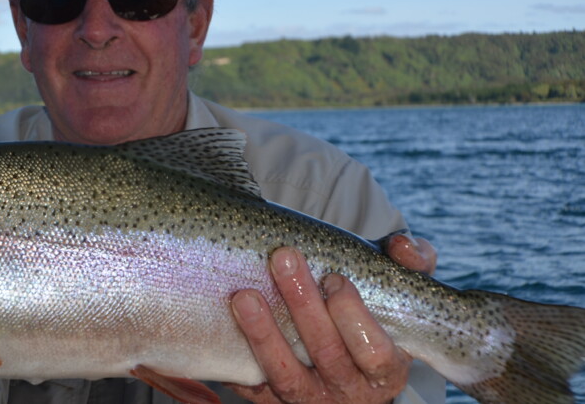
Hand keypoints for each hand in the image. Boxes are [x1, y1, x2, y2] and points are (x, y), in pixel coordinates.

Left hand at [227, 235, 435, 403]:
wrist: (352, 373)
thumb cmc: (375, 319)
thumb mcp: (400, 295)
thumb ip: (410, 265)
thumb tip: (401, 246)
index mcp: (386, 369)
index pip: (374, 351)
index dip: (353, 316)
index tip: (335, 278)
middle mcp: (350, 392)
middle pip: (326, 354)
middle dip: (303, 305)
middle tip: (284, 259)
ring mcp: (311, 400)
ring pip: (286, 376)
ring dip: (263, 334)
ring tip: (243, 296)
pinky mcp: (275, 403)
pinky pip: (254, 389)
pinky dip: (237, 364)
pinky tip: (222, 330)